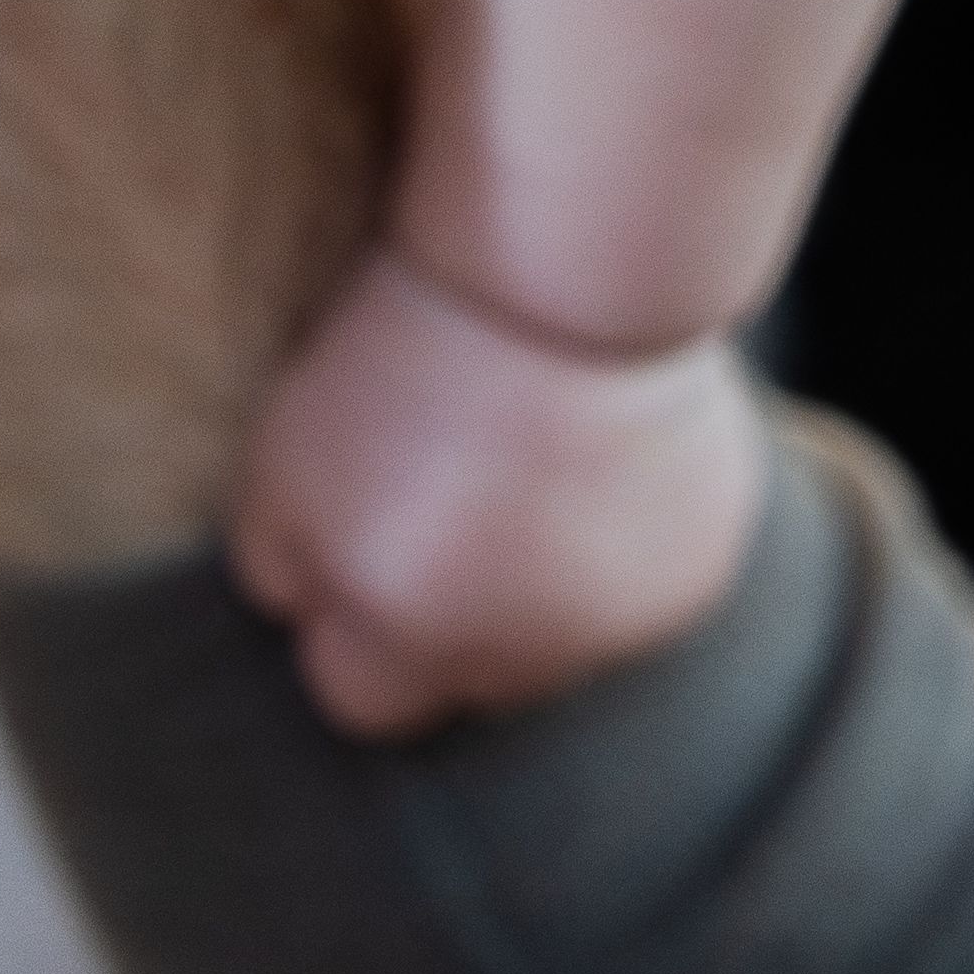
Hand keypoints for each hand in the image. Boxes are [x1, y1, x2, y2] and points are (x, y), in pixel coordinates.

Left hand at [231, 250, 772, 735]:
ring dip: (544, 583)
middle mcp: (514, 660)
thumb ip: (279, 564)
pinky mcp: (695, 577)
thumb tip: (297, 611)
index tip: (363, 549)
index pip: (356, 700)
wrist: (579, 273)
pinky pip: (645, 588)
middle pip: (468, 679)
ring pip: (561, 638)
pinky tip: (609, 456)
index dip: (352, 624)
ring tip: (536, 467)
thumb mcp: (285, 453)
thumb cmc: (418, 346)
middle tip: (457, 497)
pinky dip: (626, 540)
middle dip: (453, 614)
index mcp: (402, 632)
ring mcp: (615, 626)